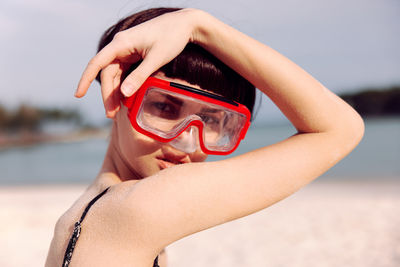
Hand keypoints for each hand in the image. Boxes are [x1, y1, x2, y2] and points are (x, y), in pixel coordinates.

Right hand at [74, 9, 199, 117]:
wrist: (185, 24)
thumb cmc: (172, 37)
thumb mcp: (156, 58)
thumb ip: (140, 76)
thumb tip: (124, 94)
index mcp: (121, 43)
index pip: (97, 63)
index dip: (85, 80)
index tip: (78, 95)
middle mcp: (120, 45)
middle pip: (107, 73)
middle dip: (108, 94)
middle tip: (111, 115)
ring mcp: (127, 49)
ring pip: (115, 74)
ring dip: (115, 92)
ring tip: (117, 112)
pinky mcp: (135, 53)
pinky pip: (124, 71)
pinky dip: (124, 85)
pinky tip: (125, 99)